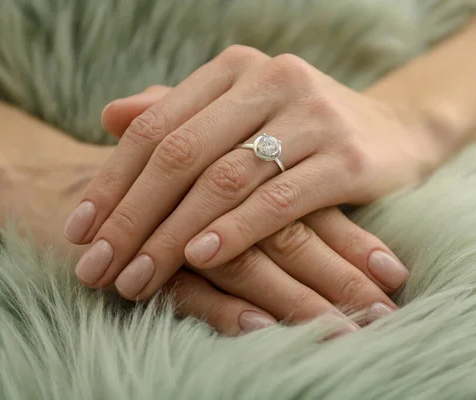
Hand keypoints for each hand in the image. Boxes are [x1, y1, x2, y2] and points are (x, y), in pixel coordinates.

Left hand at [63, 46, 424, 301]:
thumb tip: (110, 116)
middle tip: (99, 267)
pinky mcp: (347, 157)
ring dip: (173, 234)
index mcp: (236, 68)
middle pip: (181, 154)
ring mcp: (313, 116)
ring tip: (139, 276)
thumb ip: (180, 111)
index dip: (112, 181)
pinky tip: (201, 257)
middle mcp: (272, 80)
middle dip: (132, 217)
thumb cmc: (305, 129)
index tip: (81, 231)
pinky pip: (278, 199)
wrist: (394, 132)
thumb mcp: (242, 112)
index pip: (156, 126)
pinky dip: (235, 229)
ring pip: (224, 178)